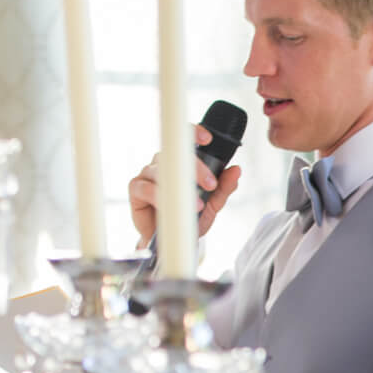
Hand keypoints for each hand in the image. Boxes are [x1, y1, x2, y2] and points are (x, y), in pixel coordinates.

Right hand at [128, 124, 242, 245]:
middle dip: (196, 168)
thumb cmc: (187, 216)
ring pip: (161, 169)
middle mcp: (163, 163)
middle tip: (211, 184)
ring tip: (197, 203)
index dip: (194, 133)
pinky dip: (160, 196)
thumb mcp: (212, 204)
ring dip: (180, 185)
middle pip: (175, 154)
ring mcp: (148, 174)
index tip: (207, 139)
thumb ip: (224, 187)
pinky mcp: (136, 189)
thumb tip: (236, 170)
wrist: (170, 239)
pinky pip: (146, 188)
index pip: (184, 139)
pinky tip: (171, 206)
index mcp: (180, 161)